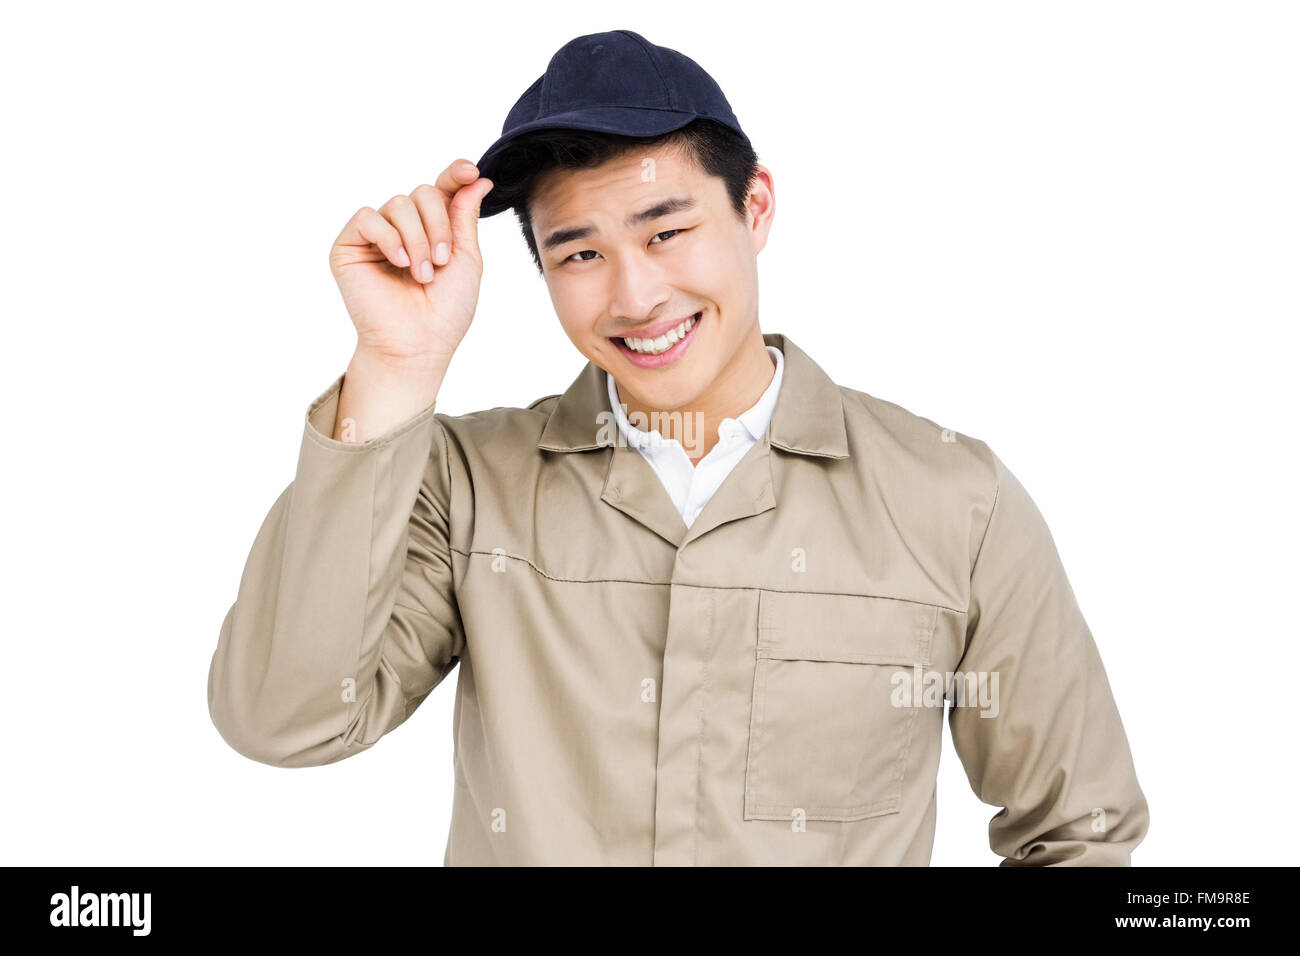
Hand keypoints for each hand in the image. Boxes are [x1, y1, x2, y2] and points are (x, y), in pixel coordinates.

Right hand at [328, 159, 493, 365]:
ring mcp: (375, 235)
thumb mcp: (467, 259)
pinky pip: (368, 218)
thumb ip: (465, 217)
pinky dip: (388, 237)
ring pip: (398, 203)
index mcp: (432, 229)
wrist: (418, 345)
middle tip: (440, 262)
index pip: (442, 189)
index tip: (471, 172)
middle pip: (422, 192)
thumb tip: (476, 179)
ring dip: (417, 239)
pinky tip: (397, 262)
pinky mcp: (349, 246)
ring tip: (421, 274)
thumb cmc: (445, 311)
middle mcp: (403, 228)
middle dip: (438, 225)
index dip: (455, 174)